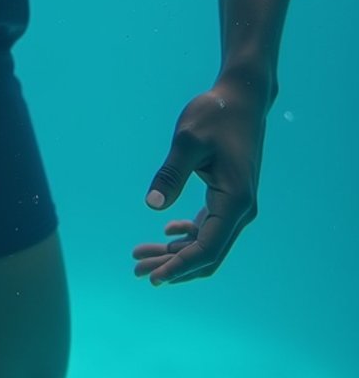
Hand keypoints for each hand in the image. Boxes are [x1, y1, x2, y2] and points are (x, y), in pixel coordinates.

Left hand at [132, 80, 267, 284]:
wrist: (242, 98)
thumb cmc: (215, 114)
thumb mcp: (187, 141)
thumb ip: (171, 174)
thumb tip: (152, 206)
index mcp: (234, 201)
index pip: (207, 249)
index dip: (179, 266)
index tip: (152, 279)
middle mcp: (240, 210)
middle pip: (206, 254)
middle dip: (171, 265)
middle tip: (135, 270)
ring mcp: (236, 205)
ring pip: (206, 243)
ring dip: (176, 252)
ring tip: (140, 255)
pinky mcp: (229, 197)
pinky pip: (209, 227)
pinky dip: (187, 235)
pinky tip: (165, 232)